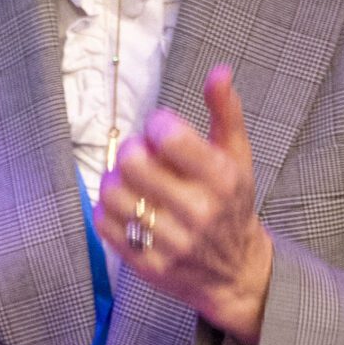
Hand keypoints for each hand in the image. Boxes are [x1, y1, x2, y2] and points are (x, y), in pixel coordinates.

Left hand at [95, 65, 273, 344]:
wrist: (235, 272)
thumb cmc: (233, 205)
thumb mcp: (238, 158)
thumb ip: (226, 112)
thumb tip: (219, 71)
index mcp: (221, 179)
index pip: (167, 135)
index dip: (157, 125)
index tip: (163, 133)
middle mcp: (197, 212)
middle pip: (132, 162)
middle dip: (132, 151)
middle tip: (142, 158)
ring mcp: (171, 241)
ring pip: (112, 194)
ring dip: (115, 181)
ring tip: (132, 184)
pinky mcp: (148, 264)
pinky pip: (105, 225)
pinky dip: (108, 211)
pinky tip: (126, 208)